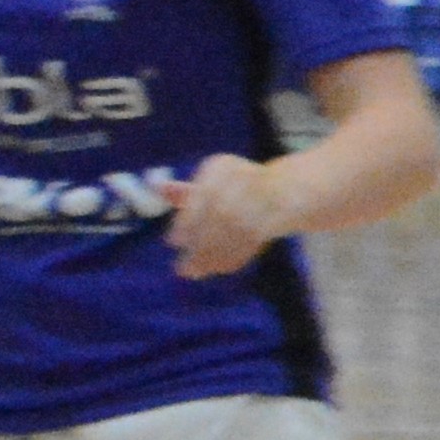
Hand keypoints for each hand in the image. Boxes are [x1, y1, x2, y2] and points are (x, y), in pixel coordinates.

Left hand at [164, 154, 290, 278]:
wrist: (282, 191)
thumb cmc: (233, 186)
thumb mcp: (210, 182)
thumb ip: (185, 192)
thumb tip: (157, 188)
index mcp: (223, 167)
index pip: (204, 195)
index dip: (187, 220)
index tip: (173, 242)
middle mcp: (246, 180)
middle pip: (221, 215)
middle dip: (201, 244)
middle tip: (183, 267)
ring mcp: (265, 199)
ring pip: (236, 232)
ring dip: (215, 256)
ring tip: (196, 273)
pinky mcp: (276, 219)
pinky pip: (252, 241)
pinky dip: (233, 258)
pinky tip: (218, 269)